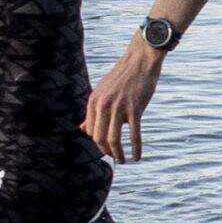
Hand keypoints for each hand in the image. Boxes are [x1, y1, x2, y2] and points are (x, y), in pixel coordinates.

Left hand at [82, 39, 164, 162]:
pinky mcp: (135, 109)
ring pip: (114, 139)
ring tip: (123, 160)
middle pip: (100, 138)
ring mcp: (119, 107)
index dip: (98, 144)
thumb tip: (81, 130)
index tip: (107, 149)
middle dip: (107, 152)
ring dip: (118, 154)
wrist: (139, 62)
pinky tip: (137, 157)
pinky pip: (134, 134)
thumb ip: (92, 112)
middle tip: (115, 157)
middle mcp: (103, 105)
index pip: (91, 132)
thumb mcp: (102, 93)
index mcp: (93, 102)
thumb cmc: (122, 78)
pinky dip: (135, 148)